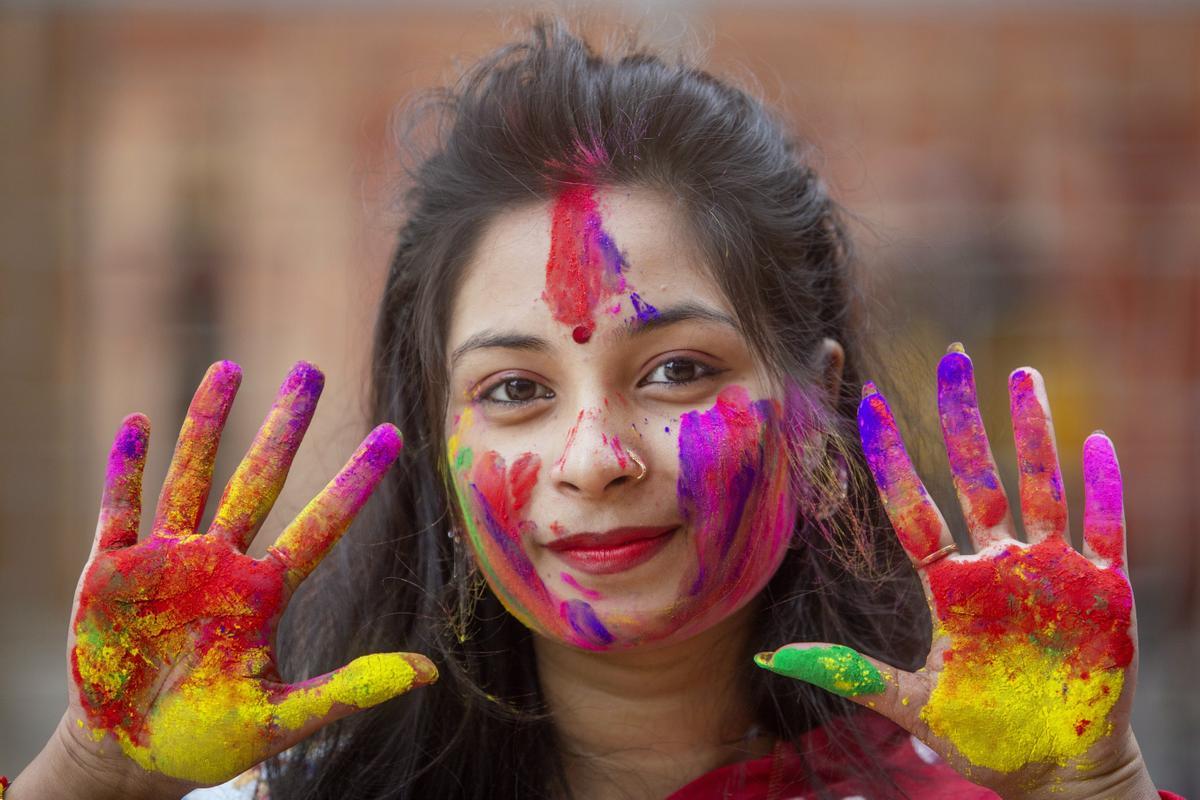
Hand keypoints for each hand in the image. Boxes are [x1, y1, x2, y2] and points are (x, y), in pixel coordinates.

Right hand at [61, 361, 435, 789]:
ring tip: (229, 369)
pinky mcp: (110, 571)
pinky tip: (140, 422)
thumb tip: (428, 671)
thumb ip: (349, 689)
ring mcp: (166, 560)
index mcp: (264, 592)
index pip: (321, 524)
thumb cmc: (207, 740)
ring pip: (192, 477)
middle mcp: (220, 562)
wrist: (130, 757)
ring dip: (206, 425)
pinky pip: (118, 508)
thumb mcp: (282, 719)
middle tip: (309, 370)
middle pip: (259, 480)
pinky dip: (126, 468)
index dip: (356, 482)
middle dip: (283, 426)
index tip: (394, 435)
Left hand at [756, 344, 1156, 797]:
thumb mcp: (912, 703)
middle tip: (949, 360)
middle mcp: (997, 566)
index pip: (914, 509)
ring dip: (1030, 433)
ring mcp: (1050, 572)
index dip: (892, 460)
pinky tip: (1094, 442)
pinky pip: (1105, 529)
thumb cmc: (984, 737)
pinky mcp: (1102, 591)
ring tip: (1018, 375)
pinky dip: (1102, 488)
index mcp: (949, 586)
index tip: (868, 405)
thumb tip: (767, 658)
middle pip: (976, 478)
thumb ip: (849, 672)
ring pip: (1039, 487)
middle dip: (962, 420)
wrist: (1055, 773)